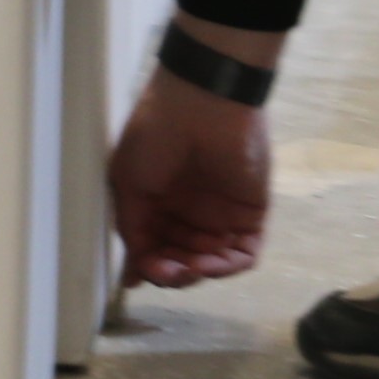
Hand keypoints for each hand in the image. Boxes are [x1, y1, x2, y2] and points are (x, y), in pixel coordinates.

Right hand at [109, 57, 274, 287]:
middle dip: (173, 272)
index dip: (148, 266)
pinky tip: (208, 265)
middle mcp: (189, 212)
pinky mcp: (250, 213)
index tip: (140, 275)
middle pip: (182, 260)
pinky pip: (244, 252)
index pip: (154, 249)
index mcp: (158, 204)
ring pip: (212, 262)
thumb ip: (133, 230)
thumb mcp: (128, 183)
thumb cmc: (155, 135)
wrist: (200, 102)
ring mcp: (221, 214)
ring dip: (198, 274)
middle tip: (167, 272)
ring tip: (188, 269)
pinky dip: (228, 266)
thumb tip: (131, 276)